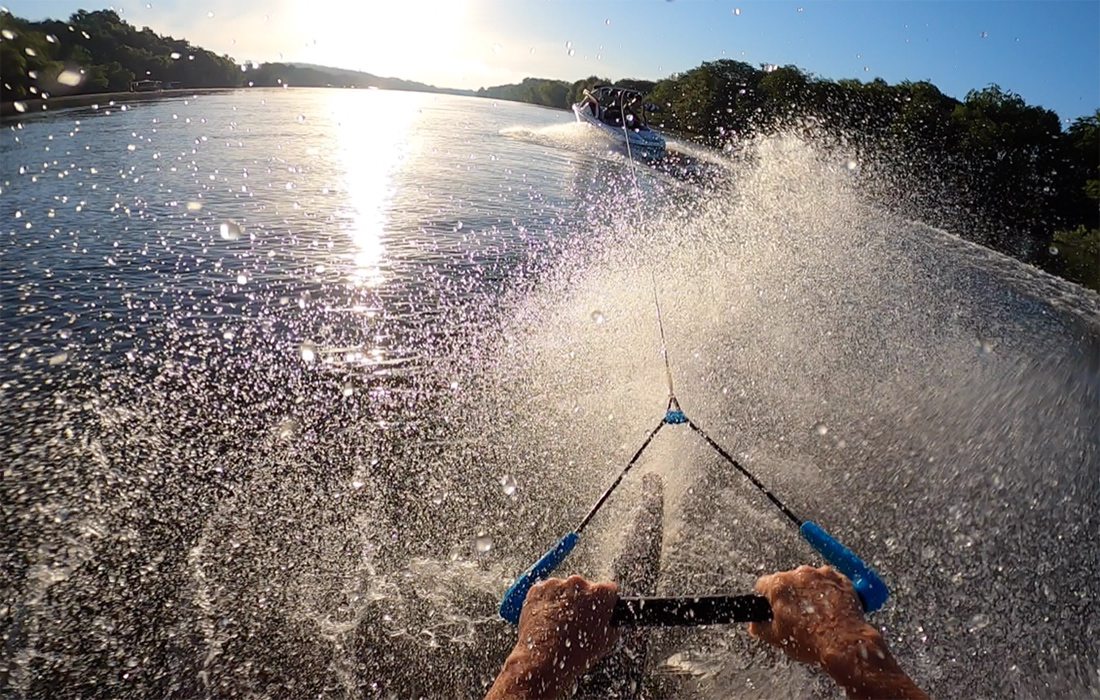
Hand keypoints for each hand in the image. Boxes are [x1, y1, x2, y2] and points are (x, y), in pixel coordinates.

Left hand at [487, 576, 618, 698]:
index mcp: (600, 594)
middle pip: (584, 587)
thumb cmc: (576, 653)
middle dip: (581, 600)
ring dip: (563, 601)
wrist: (543, 660)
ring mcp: (556, 584)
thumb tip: (610, 618)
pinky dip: (546, 603)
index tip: (600, 609)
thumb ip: (612, 622)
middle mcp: (579, 583)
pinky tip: (547, 621)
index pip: (608, 589)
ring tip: (558, 624)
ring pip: (563, 589)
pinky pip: (546, 592)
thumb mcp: (606, 641)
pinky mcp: (538, 589)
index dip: (605, 601)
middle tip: (576, 621)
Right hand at [749, 566, 926, 699]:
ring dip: (809, 591)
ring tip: (817, 614)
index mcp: (778, 586)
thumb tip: (754, 624)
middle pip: (786, 580)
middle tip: (797, 616)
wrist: (844, 645)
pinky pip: (828, 581)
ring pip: (808, 580)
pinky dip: (828, 591)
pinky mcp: (840, 579)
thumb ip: (759, 627)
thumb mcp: (776, 638)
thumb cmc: (810, 641)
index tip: (773, 609)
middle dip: (790, 595)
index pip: (763, 585)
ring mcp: (821, 574)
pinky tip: (830, 609)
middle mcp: (798, 574)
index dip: (766, 599)